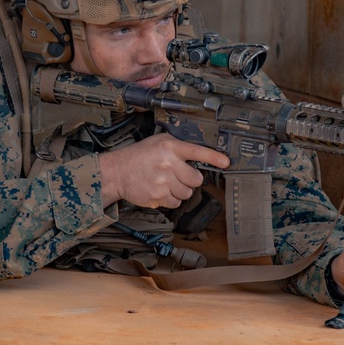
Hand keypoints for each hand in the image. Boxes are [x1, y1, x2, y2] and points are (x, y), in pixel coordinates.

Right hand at [98, 134, 229, 208]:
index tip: (226, 163)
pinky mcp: (158, 197)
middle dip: (190, 179)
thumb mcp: (158, 142)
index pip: (197, 152)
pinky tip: (160, 190)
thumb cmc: (138, 156)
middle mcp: (168, 164)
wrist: (117, 172)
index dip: (214, 158)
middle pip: (196, 179)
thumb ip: (178, 148)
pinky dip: (170, 199)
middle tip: (179, 175)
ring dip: (180, 190)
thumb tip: (199, 156)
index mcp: (169, 147)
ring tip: (166, 182)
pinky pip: (175, 202)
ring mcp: (163, 182)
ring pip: (187, 193)